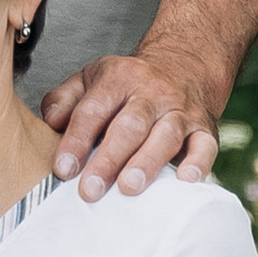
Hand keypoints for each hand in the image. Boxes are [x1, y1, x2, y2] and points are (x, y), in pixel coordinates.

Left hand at [38, 46, 224, 202]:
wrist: (183, 67)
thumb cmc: (125, 85)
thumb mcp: (89, 80)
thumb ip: (64, 100)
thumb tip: (51, 124)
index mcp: (118, 78)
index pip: (94, 110)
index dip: (77, 140)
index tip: (63, 170)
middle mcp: (152, 92)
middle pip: (129, 126)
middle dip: (109, 159)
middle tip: (90, 189)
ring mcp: (181, 110)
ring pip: (166, 135)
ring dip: (147, 163)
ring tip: (129, 188)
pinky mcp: (206, 129)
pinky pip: (205, 146)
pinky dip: (198, 164)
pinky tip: (185, 181)